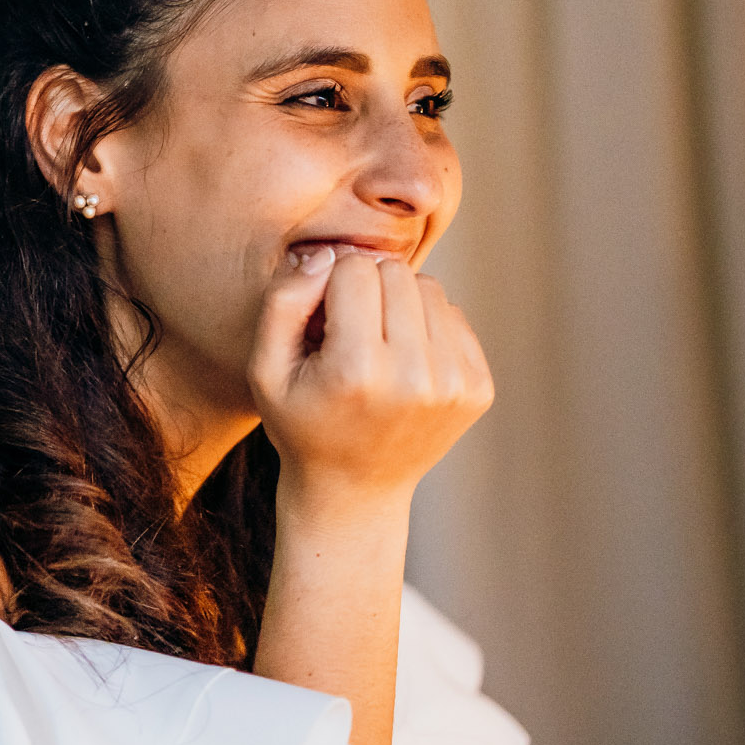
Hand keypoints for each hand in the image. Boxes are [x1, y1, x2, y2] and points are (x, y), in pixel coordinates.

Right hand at [248, 245, 493, 517]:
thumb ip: (284, 301)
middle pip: (397, 273)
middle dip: (368, 288)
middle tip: (349, 331)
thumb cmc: (302, 422)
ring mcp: (454, 385)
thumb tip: (328, 254)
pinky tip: (404, 362)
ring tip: (377, 345)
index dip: (329, 284)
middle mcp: (414, 377)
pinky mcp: (479, 388)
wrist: (355, 489)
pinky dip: (427, 328)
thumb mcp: (266, 368)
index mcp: (357, 370)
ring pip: (430, 289)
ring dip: (400, 305)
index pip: (355, 269)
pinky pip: (454, 316)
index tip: (321, 320)